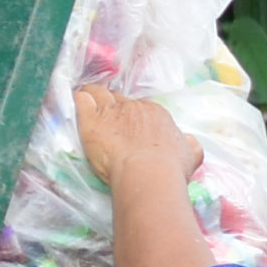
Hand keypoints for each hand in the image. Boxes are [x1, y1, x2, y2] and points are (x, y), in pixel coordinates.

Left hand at [73, 84, 193, 194]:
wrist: (148, 173)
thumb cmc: (170, 167)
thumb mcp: (189, 154)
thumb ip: (188, 145)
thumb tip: (188, 141)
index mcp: (155, 113)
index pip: (139, 106)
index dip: (131, 113)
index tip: (127, 121)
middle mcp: (133, 107)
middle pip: (117, 98)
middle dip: (112, 104)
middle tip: (106, 113)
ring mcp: (110, 112)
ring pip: (98, 93)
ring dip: (92, 94)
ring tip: (86, 97)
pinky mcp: (90, 120)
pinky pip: (81, 100)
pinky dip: (78, 99)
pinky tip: (76, 99)